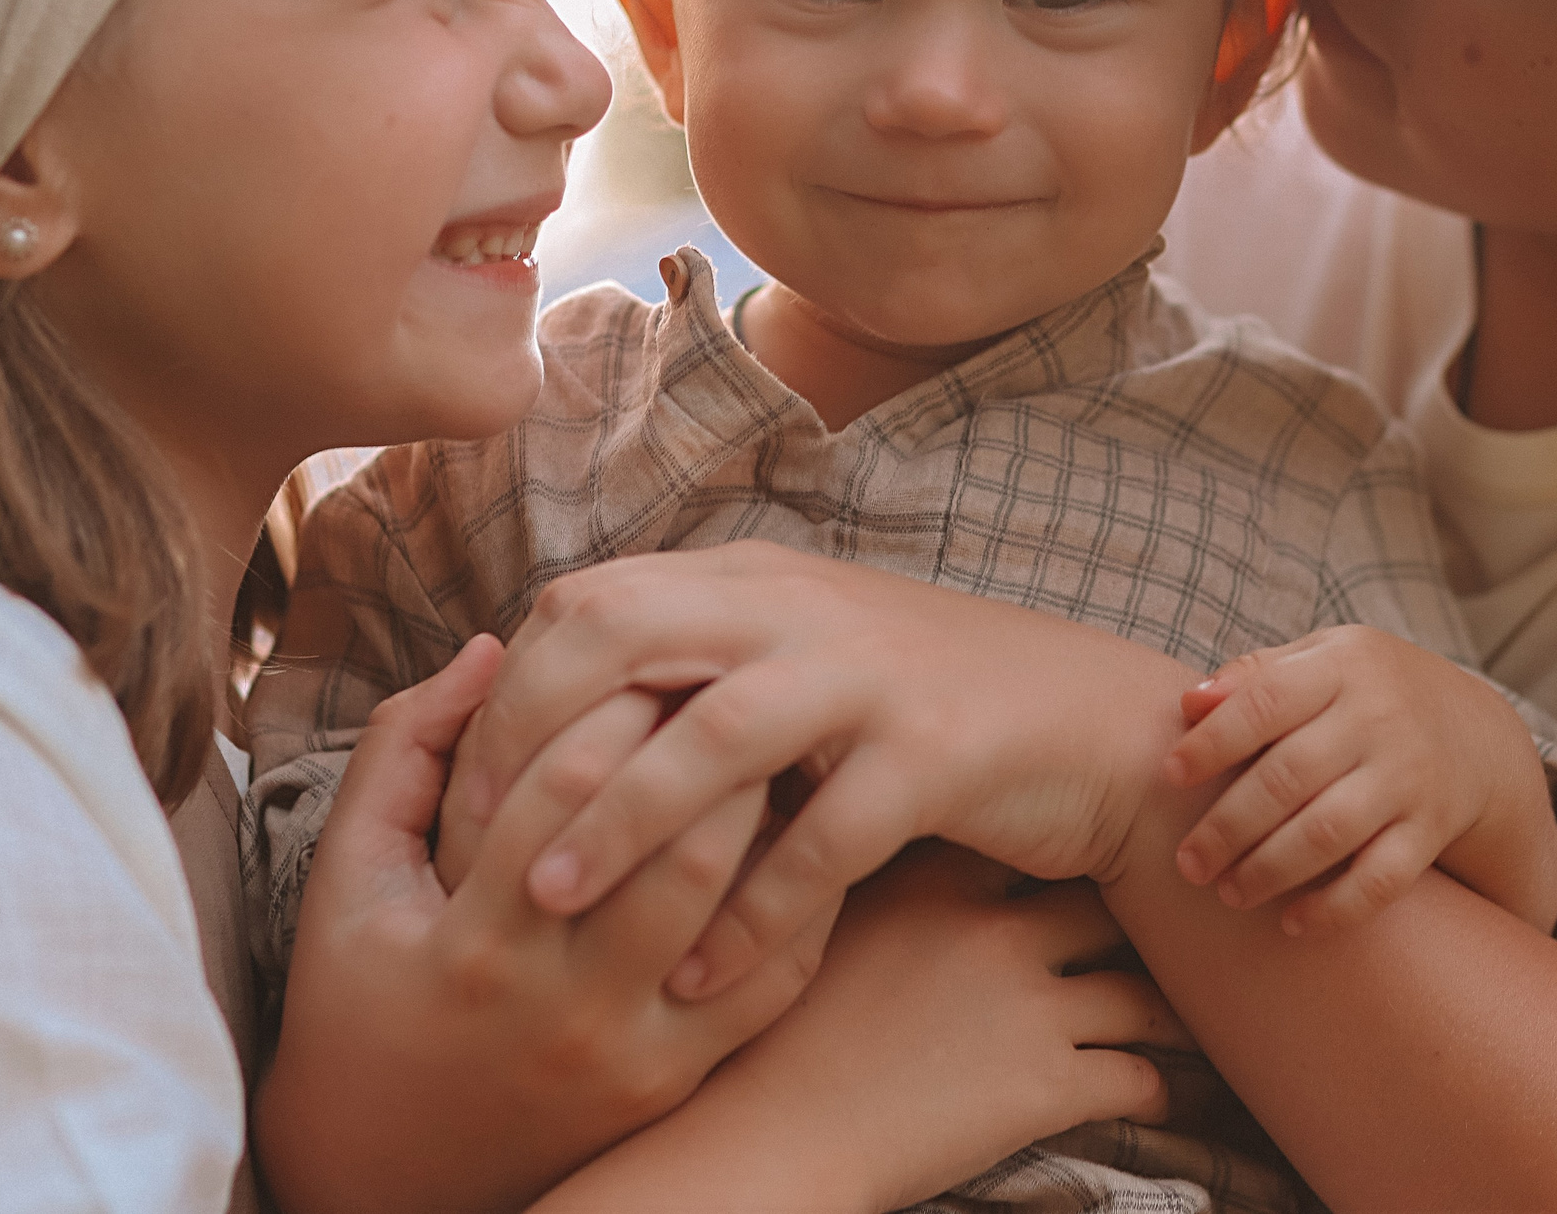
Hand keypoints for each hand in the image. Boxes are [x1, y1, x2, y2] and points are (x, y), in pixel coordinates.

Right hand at [253, 635, 834, 1213]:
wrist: (390, 1184)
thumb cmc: (359, 1008)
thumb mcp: (350, 880)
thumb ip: (405, 752)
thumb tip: (490, 647)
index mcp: (474, 942)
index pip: (567, 791)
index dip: (617, 703)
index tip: (646, 652)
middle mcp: (563, 1004)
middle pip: (681, 848)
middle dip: (715, 748)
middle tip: (733, 678)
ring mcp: (634, 1051)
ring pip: (739, 908)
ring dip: (765, 810)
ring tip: (769, 735)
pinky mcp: (680, 1081)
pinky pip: (774, 980)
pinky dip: (796, 896)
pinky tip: (791, 829)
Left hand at [440, 542, 1195, 1003]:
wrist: (1091, 720)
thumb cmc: (918, 702)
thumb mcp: (797, 650)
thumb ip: (694, 656)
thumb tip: (547, 692)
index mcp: (753, 578)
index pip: (587, 603)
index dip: (507, 694)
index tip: (465, 793)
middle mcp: (801, 606)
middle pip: (624, 640)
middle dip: (535, 745)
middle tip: (483, 848)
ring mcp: (871, 676)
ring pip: (714, 737)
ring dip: (619, 820)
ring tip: (550, 901)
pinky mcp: (936, 754)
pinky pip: (823, 839)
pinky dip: (752, 912)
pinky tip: (698, 977)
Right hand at [534, 843, 1186, 1213]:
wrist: (761, 1139)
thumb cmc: (754, 1040)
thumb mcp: (791, 918)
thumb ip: (833, 861)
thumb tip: (845, 820)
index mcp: (930, 872)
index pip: (1035, 832)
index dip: (1076, 832)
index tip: (1106, 834)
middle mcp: (992, 925)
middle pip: (1105, 898)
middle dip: (1145, 906)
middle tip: (1183, 907)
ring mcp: (1027, 1002)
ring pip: (1144, 989)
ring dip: (1175, 1002)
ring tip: (1202, 1005)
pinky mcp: (1048, 1083)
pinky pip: (1144, 1074)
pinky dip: (1172, 1082)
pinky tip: (1177, 1088)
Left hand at [1164, 626, 1556, 935]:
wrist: (1478, 734)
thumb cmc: (1367, 694)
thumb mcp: (1322, 660)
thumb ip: (1257, 676)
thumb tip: (1189, 703)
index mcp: (1344, 666)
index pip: (1267, 701)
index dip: (1213, 742)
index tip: (1169, 776)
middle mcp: (1380, 719)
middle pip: (1289, 777)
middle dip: (1228, 826)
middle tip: (1186, 863)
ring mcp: (1410, 777)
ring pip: (1329, 833)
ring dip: (1269, 870)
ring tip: (1227, 893)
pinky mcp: (1432, 829)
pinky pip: (1382, 879)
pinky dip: (1336, 908)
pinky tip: (1292, 923)